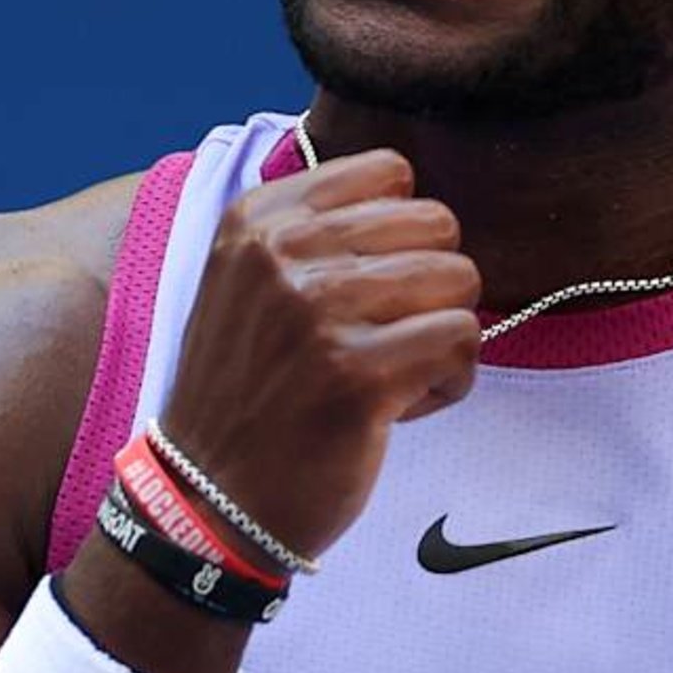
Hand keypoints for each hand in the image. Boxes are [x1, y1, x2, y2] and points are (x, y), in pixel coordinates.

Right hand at [151, 147, 478, 558]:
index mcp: (258, 219)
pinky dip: (450, 381)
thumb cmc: (251, 393)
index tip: (369, 287)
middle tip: (386, 339)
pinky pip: (462, 341)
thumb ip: (320, 232)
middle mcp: (282, 252)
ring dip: (442, 335)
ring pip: (459, 279)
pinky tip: (402, 407)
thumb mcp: (251, 283)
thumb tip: (423, 208)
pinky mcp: (357, 375)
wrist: (209, 499)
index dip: (403, 234)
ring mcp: (318, 311)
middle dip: (431, 286)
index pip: (391, 172)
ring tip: (391, 374)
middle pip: (437, 224)